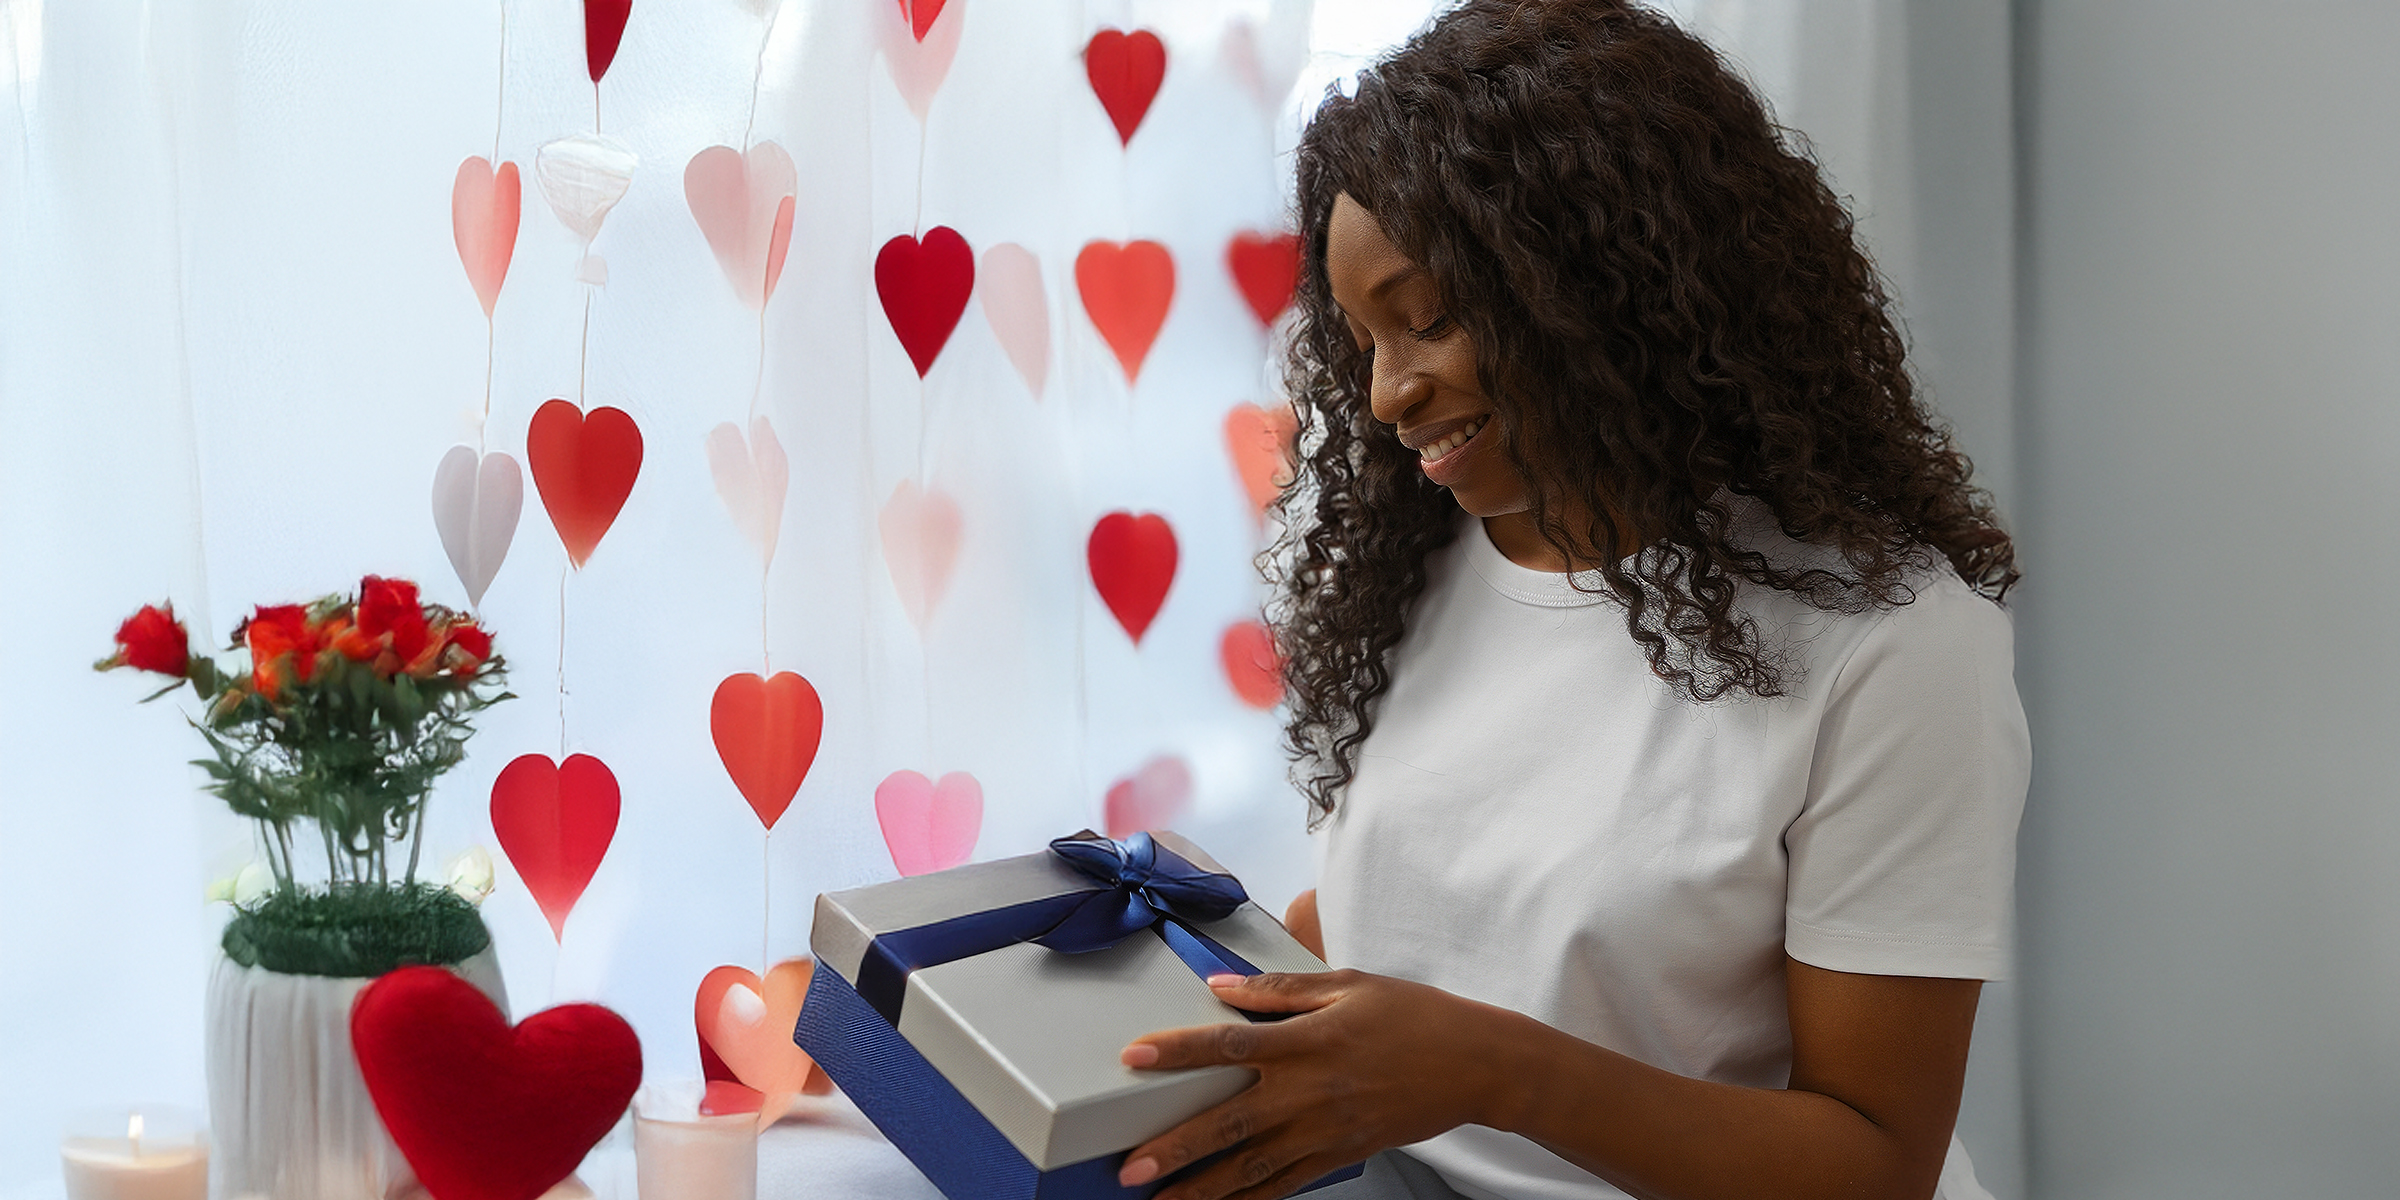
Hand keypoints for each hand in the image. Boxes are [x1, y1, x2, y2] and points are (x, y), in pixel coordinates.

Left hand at [1116, 969, 1529, 1199]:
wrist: (1476, 1065)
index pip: (1229, 1045)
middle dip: (1175, 1147)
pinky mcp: (1340, 1155)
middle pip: (1230, 1121)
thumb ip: (1279, 989)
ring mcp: (1325, 1130)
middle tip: (1129, 1166)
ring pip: (1252, 1166)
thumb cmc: (1414, 1016)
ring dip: (1203, 1187)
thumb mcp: (1348, 985)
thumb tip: (1220, 984)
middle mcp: (1310, 1091)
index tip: (1134, 1056)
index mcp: (1308, 1040)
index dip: (1178, 1050)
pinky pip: (1287, 1185)